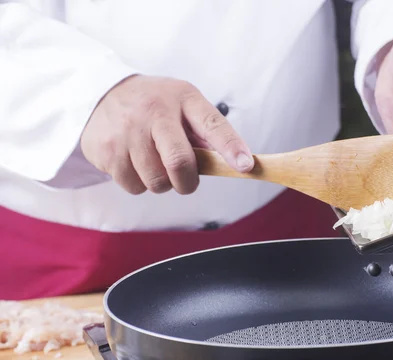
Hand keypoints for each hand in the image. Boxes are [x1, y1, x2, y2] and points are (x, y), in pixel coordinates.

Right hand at [80, 75, 253, 194]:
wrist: (100, 94)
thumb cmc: (154, 104)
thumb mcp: (183, 105)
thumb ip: (206, 133)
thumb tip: (234, 164)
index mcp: (183, 99)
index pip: (213, 125)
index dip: (231, 148)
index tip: (246, 166)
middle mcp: (154, 112)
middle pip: (179, 162)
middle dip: (187, 182)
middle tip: (185, 181)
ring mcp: (127, 131)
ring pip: (156, 182)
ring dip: (161, 183)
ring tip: (153, 162)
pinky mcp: (105, 150)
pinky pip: (133, 186)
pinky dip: (138, 183)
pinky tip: (133, 162)